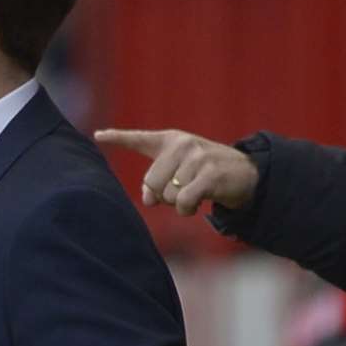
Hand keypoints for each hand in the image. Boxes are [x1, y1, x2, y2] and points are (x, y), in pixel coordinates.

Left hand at [94, 127, 258, 215]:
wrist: (247, 174)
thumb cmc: (208, 174)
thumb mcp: (182, 171)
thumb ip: (159, 181)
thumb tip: (149, 199)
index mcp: (171, 140)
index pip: (139, 139)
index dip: (117, 137)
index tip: (98, 135)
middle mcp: (181, 144)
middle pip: (151, 183)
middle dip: (163, 196)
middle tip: (181, 193)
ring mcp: (196, 157)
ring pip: (168, 195)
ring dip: (179, 204)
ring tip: (195, 194)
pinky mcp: (209, 174)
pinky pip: (184, 201)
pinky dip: (187, 209)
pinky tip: (197, 204)